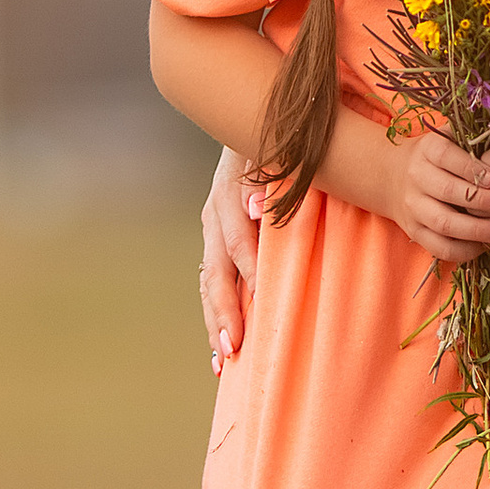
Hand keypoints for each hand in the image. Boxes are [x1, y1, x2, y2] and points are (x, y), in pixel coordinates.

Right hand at [199, 147, 260, 368]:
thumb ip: (274, 177)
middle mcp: (215, 218)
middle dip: (224, 312)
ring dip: (216, 324)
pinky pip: (214, 287)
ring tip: (224, 362)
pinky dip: (217, 319)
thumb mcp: (278, 151)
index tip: (262, 300)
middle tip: (234, 347)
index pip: (237, 241)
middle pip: (215, 272)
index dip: (250, 270)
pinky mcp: (218, 246)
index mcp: (228, 195)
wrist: (258, 126)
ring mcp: (214, 234)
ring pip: (210, 285)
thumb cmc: (279, 142)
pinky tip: (220, 355)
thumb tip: (259, 209)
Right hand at [379, 127, 489, 269]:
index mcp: (427, 150)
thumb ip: (472, 135)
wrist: (393, 177)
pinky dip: (463, 250)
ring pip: (443, 223)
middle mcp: (416, 178)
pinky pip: (439, 247)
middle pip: (447, 192)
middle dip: (482, 201)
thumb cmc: (438, 155)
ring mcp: (413, 208)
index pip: (447, 156)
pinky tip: (486, 246)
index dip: (471, 167)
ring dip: (476, 230)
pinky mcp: (414, 232)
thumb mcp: (448, 137)